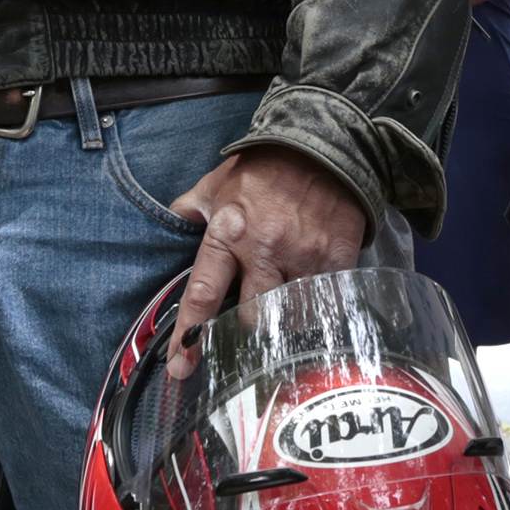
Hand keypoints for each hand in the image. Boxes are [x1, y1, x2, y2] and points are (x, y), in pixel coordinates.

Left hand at [164, 146, 369, 376]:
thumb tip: (174, 223)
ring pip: (289, 315)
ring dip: (283, 319)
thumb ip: (193, 208)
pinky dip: (316, 305)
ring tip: (282, 312)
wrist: (323, 142)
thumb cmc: (265, 166)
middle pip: (249, 317)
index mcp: (228, 233)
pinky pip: (324, 301)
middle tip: (245, 325)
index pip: (202, 294)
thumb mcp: (218, 182)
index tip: (181, 366)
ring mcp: (303, 256)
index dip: (189, 335)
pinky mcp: (335, 258)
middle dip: (244, 327)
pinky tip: (312, 298)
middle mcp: (264, 249)